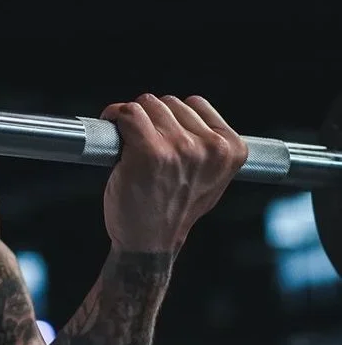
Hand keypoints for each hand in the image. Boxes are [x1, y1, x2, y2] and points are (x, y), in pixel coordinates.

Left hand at [99, 94, 247, 252]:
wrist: (150, 241)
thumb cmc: (174, 209)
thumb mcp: (209, 178)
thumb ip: (207, 146)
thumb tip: (183, 111)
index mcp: (231, 150)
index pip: (195, 105)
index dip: (172, 115)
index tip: (160, 129)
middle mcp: (209, 147)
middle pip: (168, 102)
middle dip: (151, 118)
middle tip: (142, 142)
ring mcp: (179, 148)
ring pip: (146, 104)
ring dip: (132, 118)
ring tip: (130, 142)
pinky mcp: (149, 152)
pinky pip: (127, 113)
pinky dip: (115, 116)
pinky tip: (113, 126)